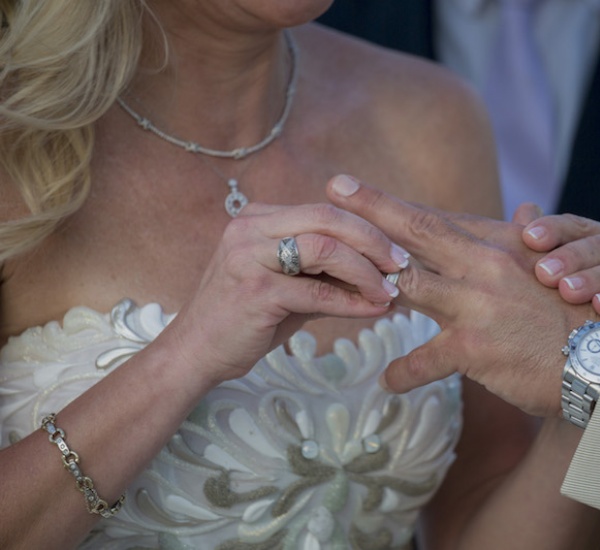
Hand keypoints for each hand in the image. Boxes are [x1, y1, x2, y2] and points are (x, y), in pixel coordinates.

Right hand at [160, 202, 407, 385]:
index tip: (395, 250)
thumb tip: (381, 271)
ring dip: (366, 272)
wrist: (196, 353)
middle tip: (401, 265)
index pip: (325, 211)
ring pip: (326, 249)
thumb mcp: (288, 283)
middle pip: (328, 219)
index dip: (366, 228)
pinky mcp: (255, 291)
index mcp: (259, 218)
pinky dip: (351, 302)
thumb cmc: (246, 318)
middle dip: (373, 241)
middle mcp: (250, 228)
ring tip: (388, 291)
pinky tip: (371, 311)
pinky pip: (317, 292)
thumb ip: (325, 270)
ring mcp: (249, 256)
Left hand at [327, 175, 596, 416]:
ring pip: (408, 283)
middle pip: (417, 230)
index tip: (355, 186)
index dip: (393, 203)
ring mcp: (476, 304)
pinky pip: (422, 360)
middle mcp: (484, 265)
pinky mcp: (474, 348)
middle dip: (371, 209)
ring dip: (370, 285)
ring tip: (335, 286)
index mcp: (499, 244)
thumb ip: (525, 239)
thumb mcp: (553, 266)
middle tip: (333, 189)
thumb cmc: (574, 314)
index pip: (437, 218)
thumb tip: (524, 209)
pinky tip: (388, 381)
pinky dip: (402, 372)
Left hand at [519, 212, 599, 323]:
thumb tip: (525, 209)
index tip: (529, 238)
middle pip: (599, 246)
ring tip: (567, 291)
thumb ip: (541, 244)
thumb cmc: (575, 303)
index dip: (553, 229)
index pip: (576, 226)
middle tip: (544, 272)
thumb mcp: (556, 273)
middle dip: (570, 257)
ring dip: (593, 279)